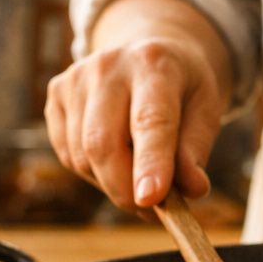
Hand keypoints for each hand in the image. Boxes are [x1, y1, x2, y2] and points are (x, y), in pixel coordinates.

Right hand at [45, 37, 224, 212]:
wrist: (149, 50)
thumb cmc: (182, 88)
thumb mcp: (205, 110)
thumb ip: (196, 150)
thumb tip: (193, 189)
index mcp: (154, 64)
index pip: (150, 120)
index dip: (150, 163)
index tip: (151, 199)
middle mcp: (108, 66)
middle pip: (104, 144)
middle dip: (125, 190)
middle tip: (150, 211)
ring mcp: (76, 78)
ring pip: (82, 156)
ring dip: (112, 184)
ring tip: (139, 179)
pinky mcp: (57, 93)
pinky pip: (68, 154)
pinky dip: (93, 173)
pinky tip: (116, 160)